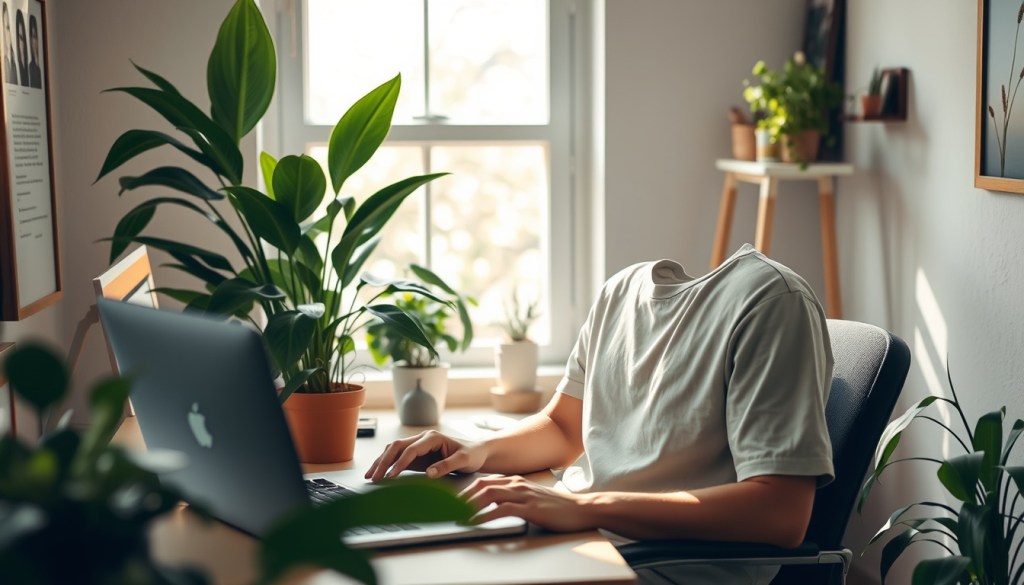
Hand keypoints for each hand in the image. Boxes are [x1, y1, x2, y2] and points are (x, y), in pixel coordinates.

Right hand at [364, 430, 485, 481]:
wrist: (477, 452)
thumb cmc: (472, 455)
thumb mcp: (464, 460)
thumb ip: (447, 465)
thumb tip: (429, 474)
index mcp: (433, 437)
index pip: (411, 450)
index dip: (400, 463)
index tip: (391, 476)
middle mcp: (422, 438)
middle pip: (396, 446)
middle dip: (383, 462)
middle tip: (374, 477)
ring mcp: (418, 445)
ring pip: (393, 450)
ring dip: (381, 462)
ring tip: (369, 476)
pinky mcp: (416, 455)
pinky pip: (397, 457)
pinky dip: (386, 465)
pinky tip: (378, 474)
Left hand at [461, 475, 596, 532]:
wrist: (581, 509)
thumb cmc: (557, 507)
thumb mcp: (532, 499)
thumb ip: (514, 499)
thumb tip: (495, 507)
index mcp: (516, 481)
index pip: (484, 481)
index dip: (466, 490)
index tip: (453, 501)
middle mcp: (517, 484)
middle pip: (482, 485)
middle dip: (462, 497)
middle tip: (448, 509)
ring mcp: (523, 495)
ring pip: (488, 495)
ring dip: (469, 505)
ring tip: (456, 515)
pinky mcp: (529, 508)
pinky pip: (501, 510)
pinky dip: (485, 516)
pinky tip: (475, 522)